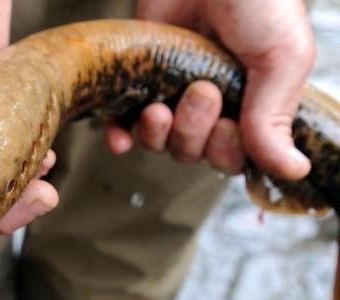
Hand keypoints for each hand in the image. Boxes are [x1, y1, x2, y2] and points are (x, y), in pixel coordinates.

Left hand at [107, 0, 314, 176]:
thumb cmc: (255, 2)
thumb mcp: (280, 57)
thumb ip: (275, 116)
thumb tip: (292, 170)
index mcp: (248, 105)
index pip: (232, 157)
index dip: (226, 152)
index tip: (230, 124)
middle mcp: (209, 105)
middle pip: (192, 153)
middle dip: (193, 133)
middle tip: (200, 91)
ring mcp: (170, 93)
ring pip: (159, 143)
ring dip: (158, 134)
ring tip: (161, 105)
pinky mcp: (138, 80)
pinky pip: (123, 124)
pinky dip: (120, 136)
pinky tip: (120, 137)